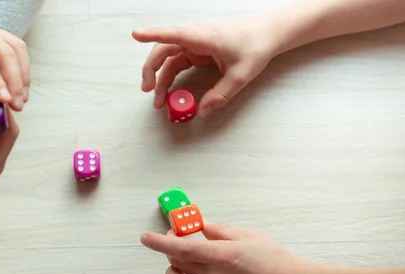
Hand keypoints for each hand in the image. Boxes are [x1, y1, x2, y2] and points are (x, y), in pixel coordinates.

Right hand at [132, 14, 281, 117]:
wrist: (269, 32)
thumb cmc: (256, 45)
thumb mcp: (241, 75)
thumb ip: (221, 95)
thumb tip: (203, 111)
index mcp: (204, 37)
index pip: (173, 34)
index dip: (152, 34)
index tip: (135, 34)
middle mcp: (195, 37)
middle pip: (164, 50)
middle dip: (152, 70)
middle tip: (148, 92)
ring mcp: (196, 43)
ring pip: (169, 58)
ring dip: (160, 77)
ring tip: (158, 99)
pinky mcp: (199, 49)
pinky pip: (179, 62)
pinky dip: (171, 76)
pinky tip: (170, 90)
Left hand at [140, 223, 313, 273]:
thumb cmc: (277, 261)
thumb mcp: (248, 235)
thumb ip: (220, 231)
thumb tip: (202, 227)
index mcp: (222, 256)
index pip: (181, 247)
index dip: (160, 242)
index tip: (146, 238)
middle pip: (177, 264)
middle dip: (171, 250)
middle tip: (180, 241)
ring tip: (181, 269)